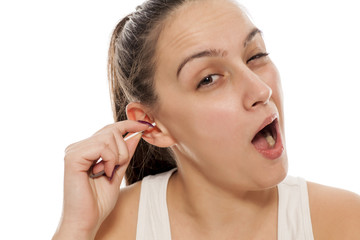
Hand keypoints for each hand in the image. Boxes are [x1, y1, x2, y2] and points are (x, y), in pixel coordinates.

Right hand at [53, 120, 151, 238]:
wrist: (86, 220)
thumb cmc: (99, 201)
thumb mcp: (118, 172)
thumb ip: (125, 153)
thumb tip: (136, 134)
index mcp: (87, 149)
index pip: (110, 129)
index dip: (129, 125)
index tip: (147, 125)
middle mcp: (78, 146)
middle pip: (112, 130)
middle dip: (123, 150)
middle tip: (116, 169)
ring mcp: (74, 150)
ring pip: (109, 137)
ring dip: (117, 157)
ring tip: (108, 173)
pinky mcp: (72, 157)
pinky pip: (102, 146)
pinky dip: (110, 159)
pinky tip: (103, 173)